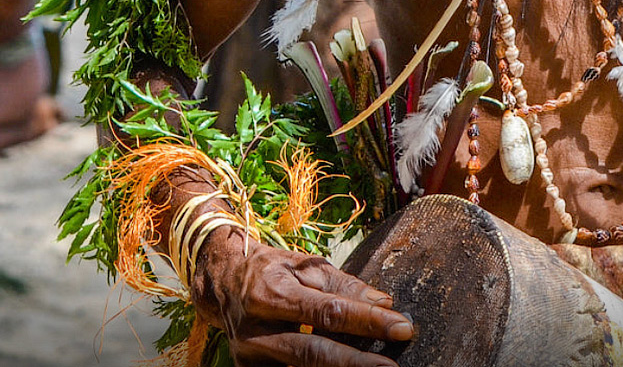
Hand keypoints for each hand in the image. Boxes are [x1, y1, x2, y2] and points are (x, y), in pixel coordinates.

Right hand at [190, 231, 412, 365]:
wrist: (220, 281)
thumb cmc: (270, 269)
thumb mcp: (302, 265)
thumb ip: (343, 285)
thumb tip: (384, 303)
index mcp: (271, 292)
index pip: (327, 312)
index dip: (367, 321)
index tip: (402, 326)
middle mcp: (256, 329)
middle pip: (314, 352)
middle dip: (357, 362)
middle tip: (392, 366)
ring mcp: (250, 355)